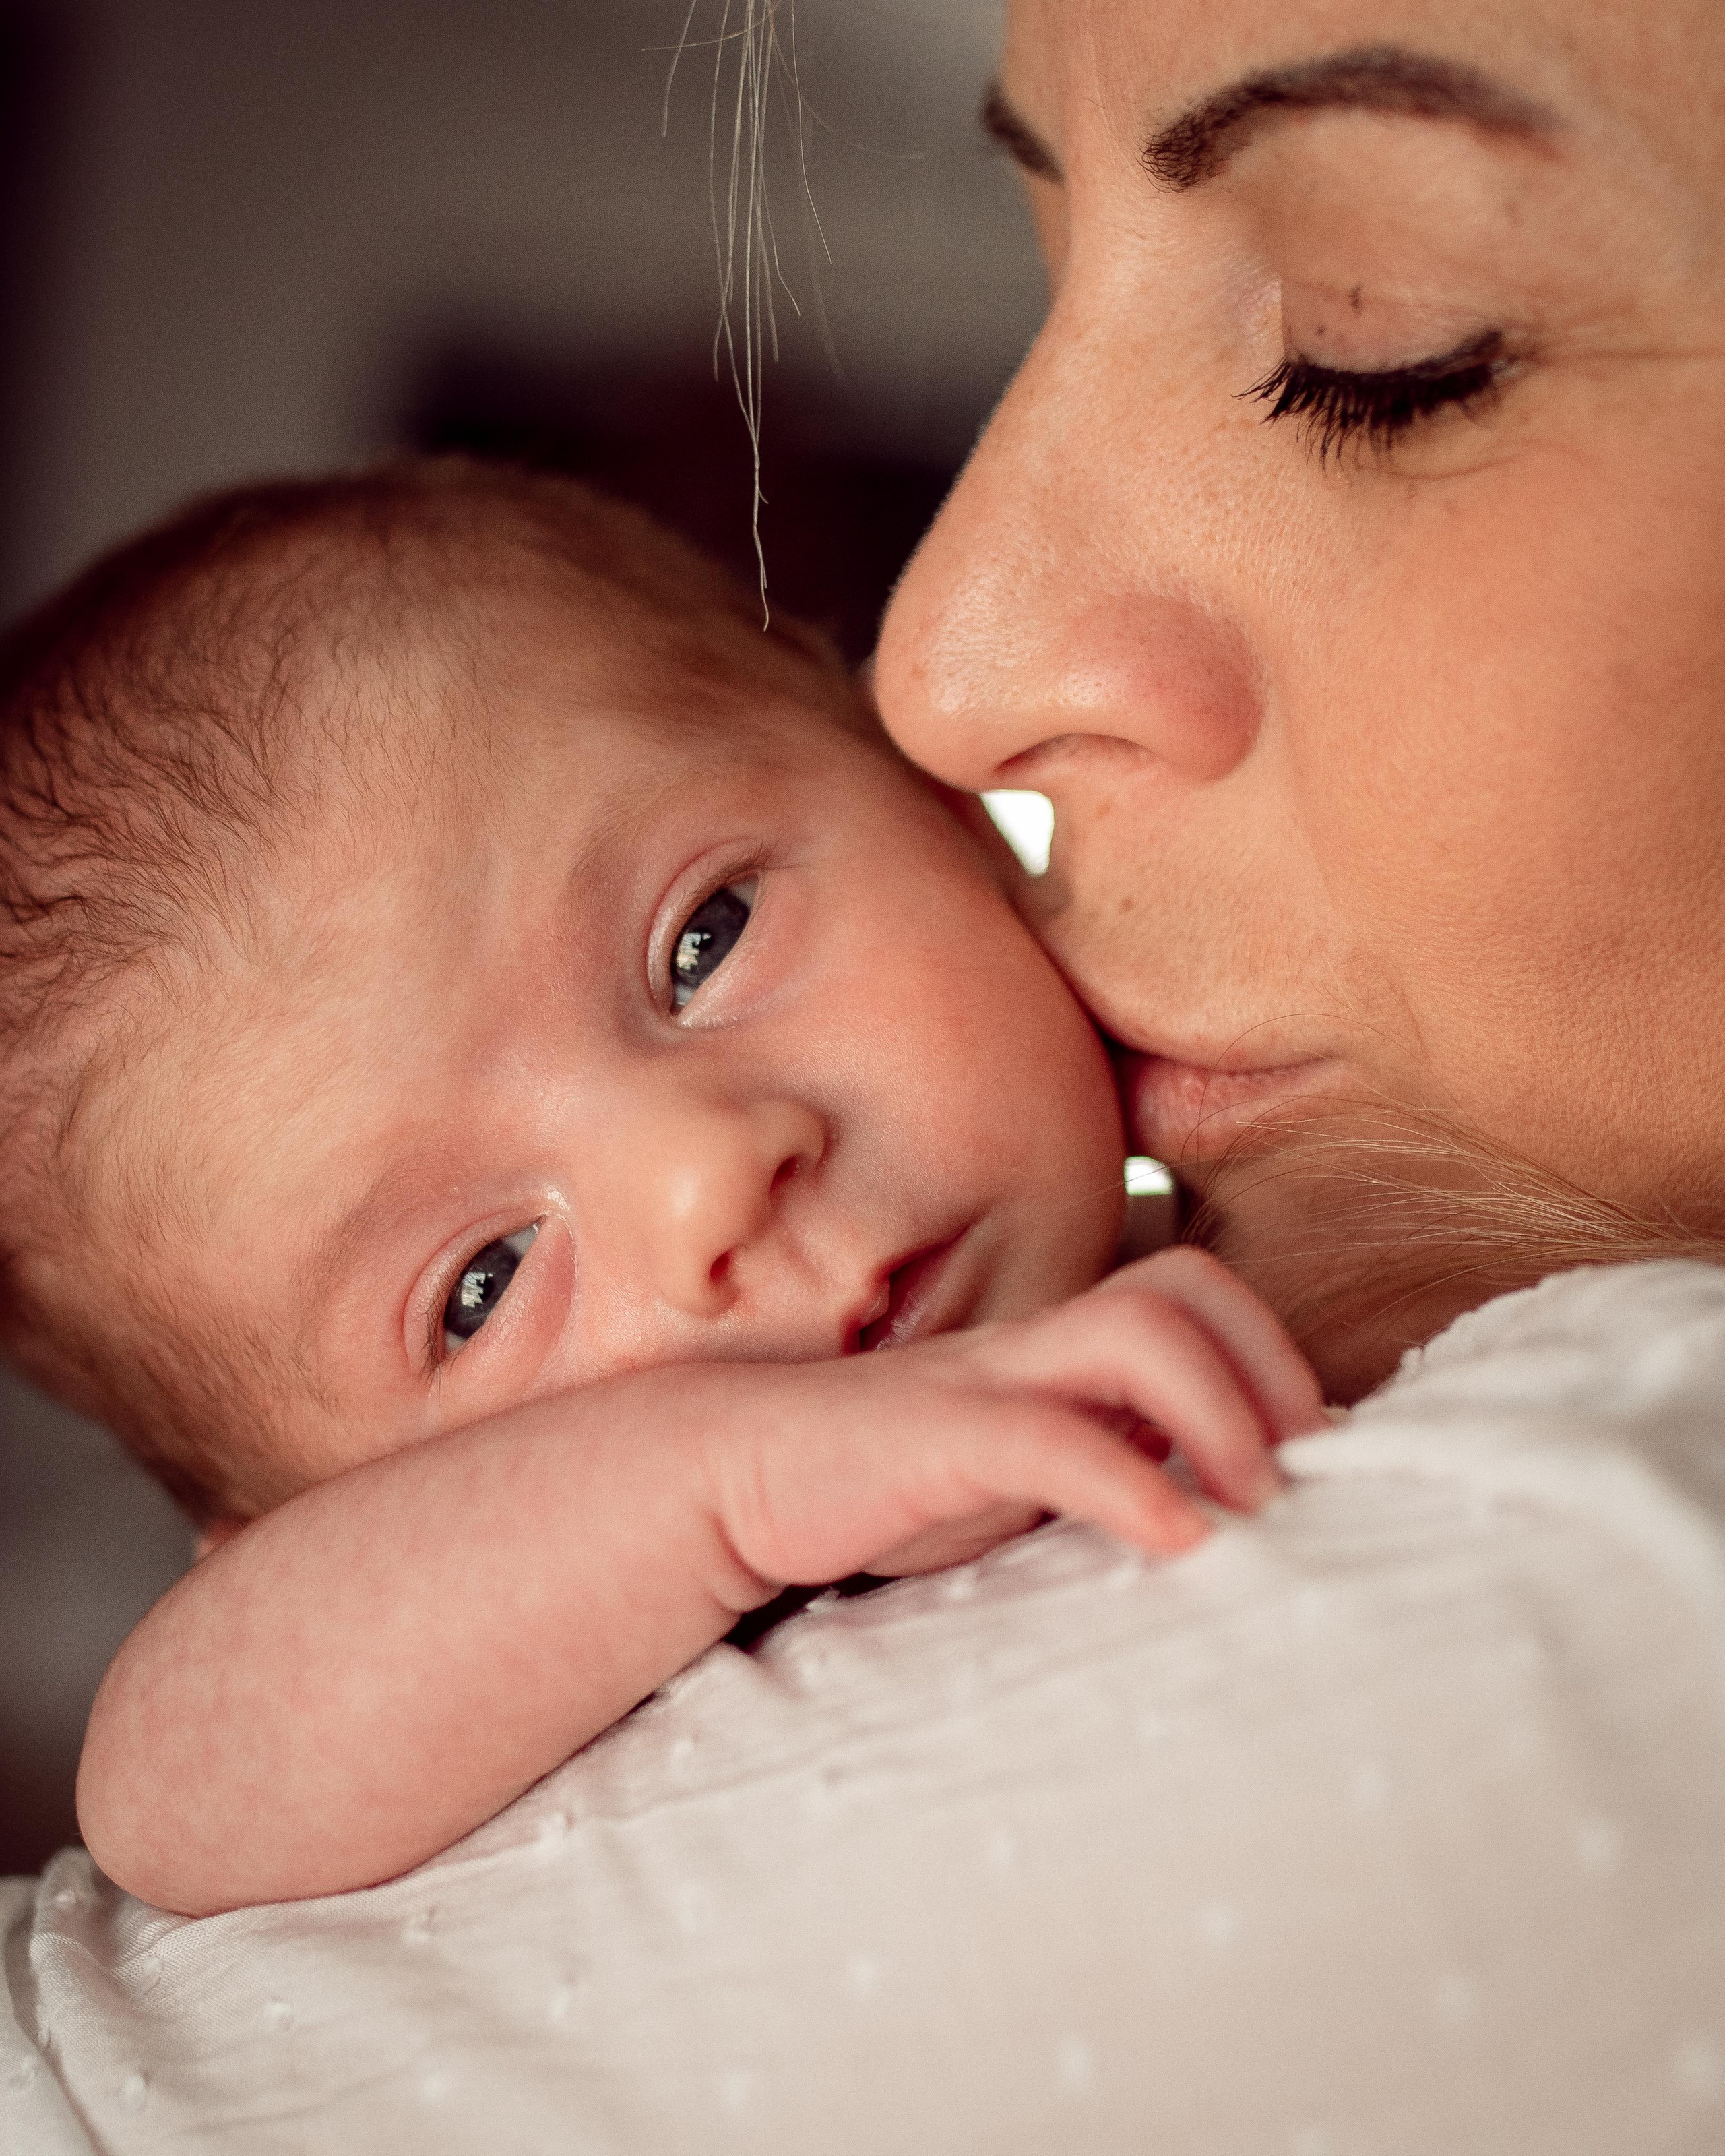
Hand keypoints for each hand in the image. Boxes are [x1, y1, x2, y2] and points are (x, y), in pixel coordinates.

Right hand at [689, 1246, 1325, 1606]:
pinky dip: (1128, 1484)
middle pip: (1183, 1285)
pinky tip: (1178, 1540)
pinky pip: (1048, 1436)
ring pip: (1136, 1331)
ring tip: (1257, 1502)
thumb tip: (1203, 1494)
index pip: (1189, 1295)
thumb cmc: (877, 1482)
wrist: (728, 1474)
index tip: (1309, 1455)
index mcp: (1053, 1351)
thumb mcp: (1006, 1475)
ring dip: (1224, 1414)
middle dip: (1269, 1364)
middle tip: (1301, 1468)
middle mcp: (1031, 1345)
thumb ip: (1093, 1459)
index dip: (1270, 1357)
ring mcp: (984, 1380)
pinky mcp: (935, 1434)